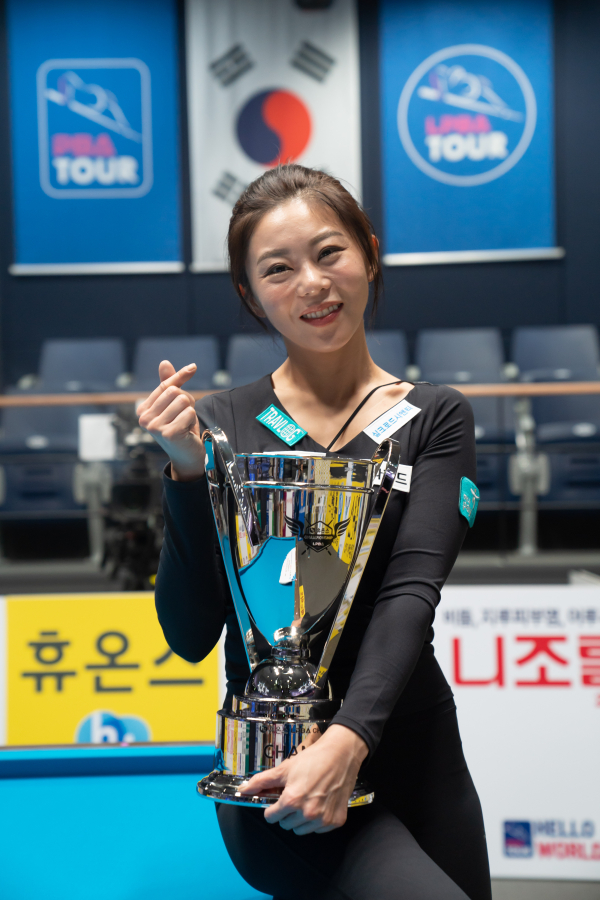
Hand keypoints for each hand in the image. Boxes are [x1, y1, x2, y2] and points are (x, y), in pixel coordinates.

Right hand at [137, 360, 203, 481]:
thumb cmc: (181, 428)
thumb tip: (164, 362)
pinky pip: (190, 413)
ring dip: (190, 413)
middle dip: (187, 403)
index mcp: (143, 409)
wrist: (187, 455)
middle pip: (176, 392)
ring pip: (184, 401)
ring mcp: (155, 427)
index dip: (181, 376)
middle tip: (183, 418)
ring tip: (184, 425)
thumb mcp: (174, 404)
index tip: (193, 367)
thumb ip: (169, 384)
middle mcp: (144, 418)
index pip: (165, 385)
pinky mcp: (169, 433)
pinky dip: (193, 421)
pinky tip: (187, 432)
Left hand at [240, 724, 367, 834]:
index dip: (273, 807)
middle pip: (286, 824)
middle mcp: (307, 814)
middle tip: (296, 795)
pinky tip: (321, 802)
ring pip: (301, 830)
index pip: (271, 817)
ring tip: (308, 798)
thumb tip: (243, 790)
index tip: (279, 799)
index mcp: (292, 801)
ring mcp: (322, 820)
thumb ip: (261, 781)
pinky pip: (318, 829)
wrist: (341, 754)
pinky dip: (317, 820)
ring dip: (300, 818)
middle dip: (287, 812)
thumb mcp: (284, 768)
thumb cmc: (312, 759)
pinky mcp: (335, 822)